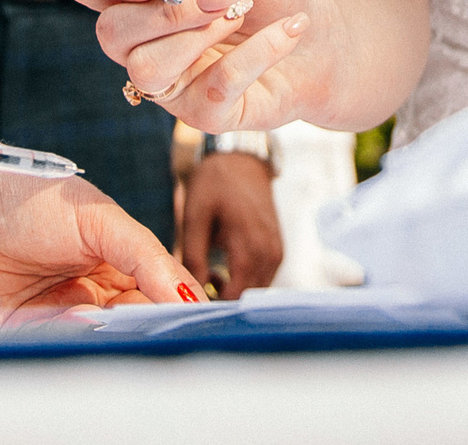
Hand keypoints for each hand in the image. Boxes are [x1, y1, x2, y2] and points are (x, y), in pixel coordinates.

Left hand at [0, 161, 199, 321]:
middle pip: (126, 325)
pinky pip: (46, 349)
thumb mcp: (99, 218)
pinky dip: (58, 338)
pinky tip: (65, 318)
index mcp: (113, 264)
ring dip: (96, 331)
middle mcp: (86, 294)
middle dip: (135, 326)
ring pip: (90, 341)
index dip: (171, 307)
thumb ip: (147, 256)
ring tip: (94, 311)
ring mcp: (51, 317)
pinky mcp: (15, 335)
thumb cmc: (25, 196)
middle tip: (138, 318)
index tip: (187, 316)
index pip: (155, 295)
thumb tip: (190, 295)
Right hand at [65, 0, 316, 132]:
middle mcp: (142, 45)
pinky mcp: (206, 116)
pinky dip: (255, 53)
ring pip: (148, 68)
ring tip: (242, 11)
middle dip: (168, 10)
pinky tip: (286, 30)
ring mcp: (171, 86)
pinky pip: (214, 88)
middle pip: (111, 32)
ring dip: (199, 33)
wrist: (322, 36)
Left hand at [181, 150, 284, 295]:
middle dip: (220, 302)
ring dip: (232, 293)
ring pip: (255, 292)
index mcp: (249, 244)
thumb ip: (193, 258)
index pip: (235, 297)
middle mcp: (269, 252)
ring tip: (208, 276)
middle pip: (247, 298)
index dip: (212, 307)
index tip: (190, 304)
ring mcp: (276, 252)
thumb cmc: (215, 183)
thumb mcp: (194, 216)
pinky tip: (223, 271)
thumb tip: (189, 293)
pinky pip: (261, 279)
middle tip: (195, 289)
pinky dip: (243, 282)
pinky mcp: (277, 251)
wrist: (242, 160)